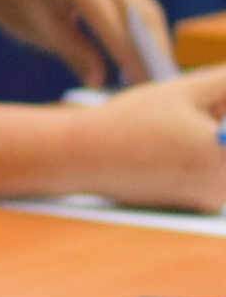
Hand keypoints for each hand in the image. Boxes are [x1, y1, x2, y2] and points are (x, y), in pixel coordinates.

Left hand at [0, 0, 183, 86]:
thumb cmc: (15, 4)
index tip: (144, 83)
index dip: (131, 54)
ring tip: (160, 76)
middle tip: (161, 84)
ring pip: (144, 9)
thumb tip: (100, 83)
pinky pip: (137, 5)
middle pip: (140, 13)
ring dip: (154, 43)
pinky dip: (144, 32)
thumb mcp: (43, 32)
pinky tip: (150, 58)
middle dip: (153, 50)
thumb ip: (76, 54)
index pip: (112, 20)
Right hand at [73, 69, 225, 210]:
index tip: (218, 103)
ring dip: (219, 137)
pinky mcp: (199, 206)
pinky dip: (209, 158)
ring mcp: (214, 199)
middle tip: (204, 108)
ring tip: (181, 125)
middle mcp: (225, 185)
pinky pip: (219, 178)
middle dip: (223, 121)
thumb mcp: (185, 90)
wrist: (84, 157)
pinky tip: (175, 145)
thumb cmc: (130, 121)